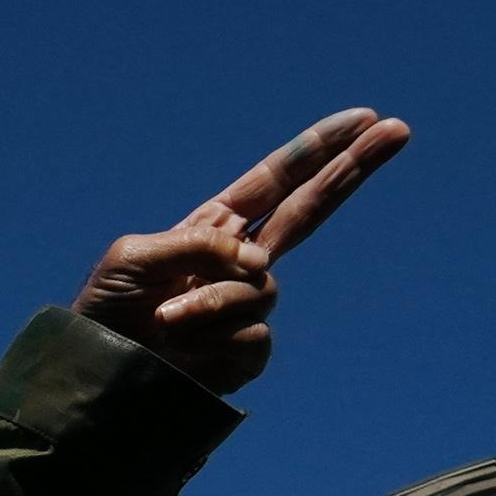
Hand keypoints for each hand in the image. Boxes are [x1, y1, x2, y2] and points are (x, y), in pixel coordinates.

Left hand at [74, 108, 409, 395]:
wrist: (96, 375)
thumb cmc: (104, 313)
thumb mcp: (135, 256)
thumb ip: (199, 243)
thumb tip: (259, 263)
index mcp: (214, 229)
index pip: (274, 183)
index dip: (315, 151)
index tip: (362, 119)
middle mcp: (239, 264)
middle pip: (310, 209)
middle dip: (352, 168)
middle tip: (399, 130)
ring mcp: (248, 307)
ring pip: (261, 287)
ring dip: (208, 301)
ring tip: (164, 319)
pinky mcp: (247, 352)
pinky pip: (252, 332)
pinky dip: (211, 334)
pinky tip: (182, 345)